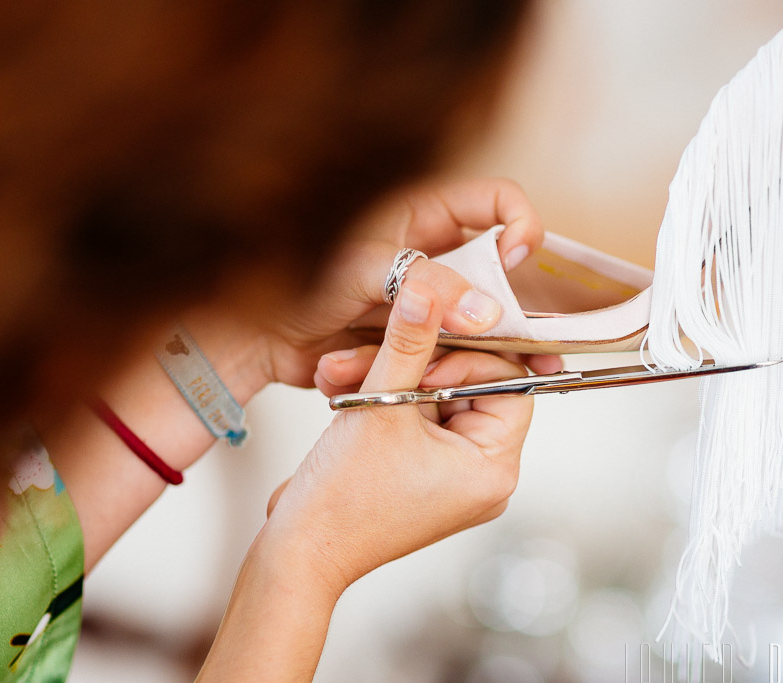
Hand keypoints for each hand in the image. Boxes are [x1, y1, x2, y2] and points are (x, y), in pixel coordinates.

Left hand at [188, 178, 562, 397]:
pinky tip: (445, 383)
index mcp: (421, 212)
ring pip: (476, 316)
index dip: (520, 223)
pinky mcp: (413, 337)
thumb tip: (489, 313)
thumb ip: (429, 288)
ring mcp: (423, 297)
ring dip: (483, 344)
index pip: (498, 200)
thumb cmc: (293, 282)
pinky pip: (448, 350)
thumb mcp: (366, 272)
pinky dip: (451, 368)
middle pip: (497, 267)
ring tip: (501, 368)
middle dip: (513, 303)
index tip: (519, 261)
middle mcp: (430, 251)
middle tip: (529, 339)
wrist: (252, 339)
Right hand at [260, 277, 532, 593]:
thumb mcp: (380, 404)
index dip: (465, 357)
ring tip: (347, 381)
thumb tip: (427, 287)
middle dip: (419, 368)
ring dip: (395, 383)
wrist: (300, 552)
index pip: (510, 382)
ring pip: (440, 402)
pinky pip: (424, 424)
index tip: (419, 356)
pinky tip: (350, 397)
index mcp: (494, 468)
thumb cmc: (342, 496)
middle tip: (375, 360)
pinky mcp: (431, 481)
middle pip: (474, 389)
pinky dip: (391, 406)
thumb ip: (408, 340)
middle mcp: (487, 479)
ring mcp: (460, 483)